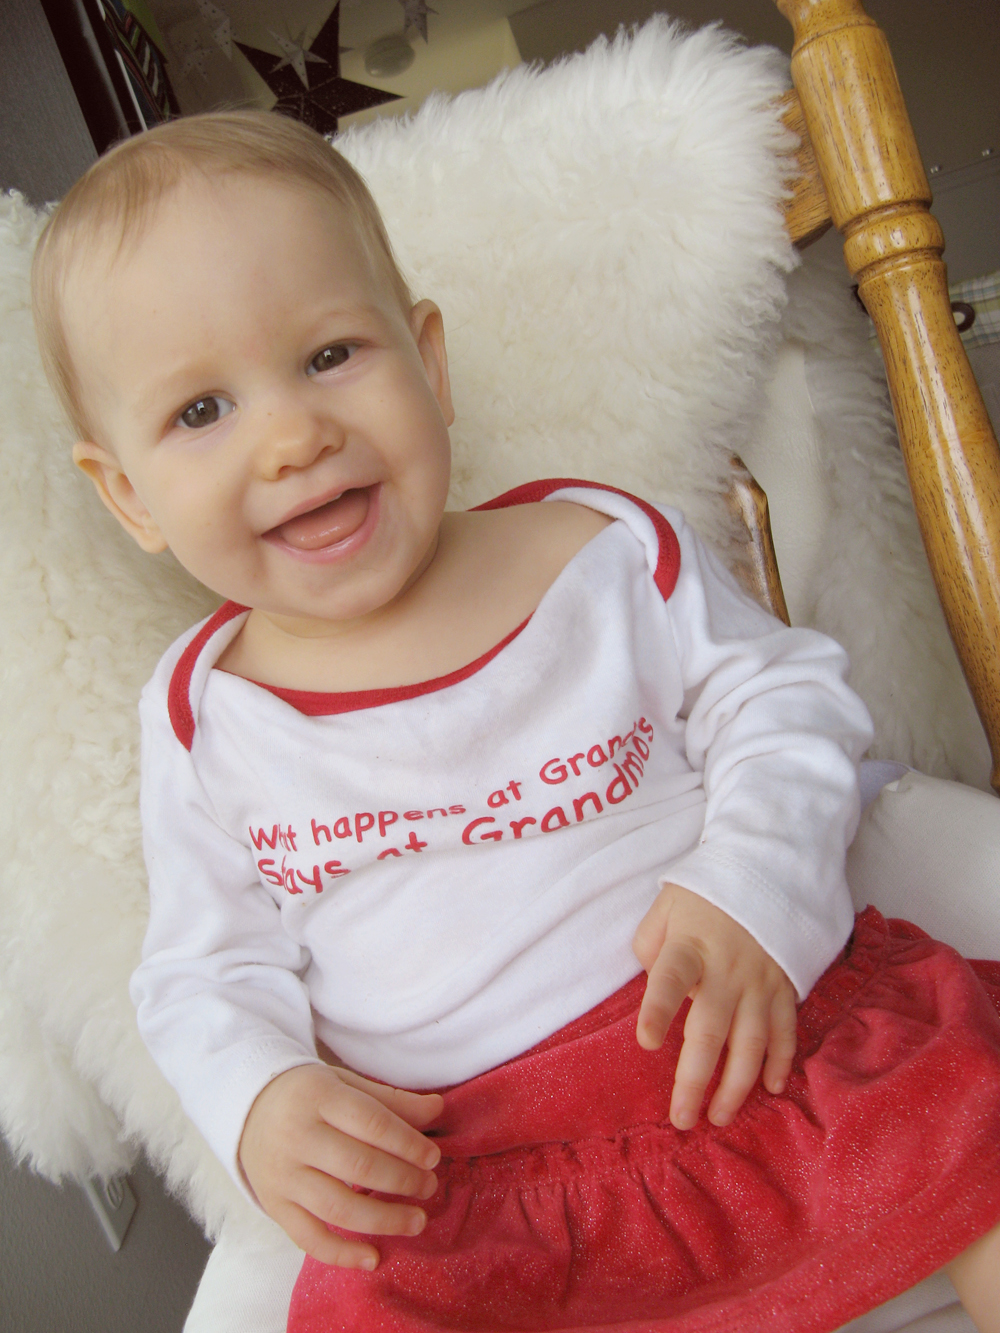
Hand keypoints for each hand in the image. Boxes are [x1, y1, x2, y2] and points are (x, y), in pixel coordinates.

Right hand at [238, 1063, 443, 1268]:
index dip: (407, 1143)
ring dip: (384, 1220)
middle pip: (357, 1166)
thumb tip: (437, 1109)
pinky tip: (374, 1259)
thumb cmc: (310, 1095)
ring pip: (337, 1207)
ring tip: (417, 1220)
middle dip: (402, 1180)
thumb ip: (390, 1100)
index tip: (433, 1158)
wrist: (248, 1108)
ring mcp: (283, 1175)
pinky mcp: (274, 1206)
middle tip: (429, 1187)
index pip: (371, 1122)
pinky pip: (308, 1238)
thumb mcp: (346, 1083)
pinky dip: (341, 1255)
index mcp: (318, 1097)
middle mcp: (297, 1136)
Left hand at [632, 882, 796, 1130]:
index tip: (647, 1041)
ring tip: (718, 1116)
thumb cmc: (705, 896)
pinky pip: (786, 1030)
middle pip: (711, 1029)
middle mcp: (727, 970)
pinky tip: (770, 1089)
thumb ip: (650, 946)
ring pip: (751, 1042)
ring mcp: (760, 982)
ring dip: (736, 1084)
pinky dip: (781, 1061)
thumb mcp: (665, 907)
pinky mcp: (785, 987)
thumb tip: (651, 981)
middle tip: (681, 1118)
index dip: (658, 1008)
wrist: (767, 870)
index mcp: (690, 947)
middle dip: (696, 1078)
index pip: (670, 978)